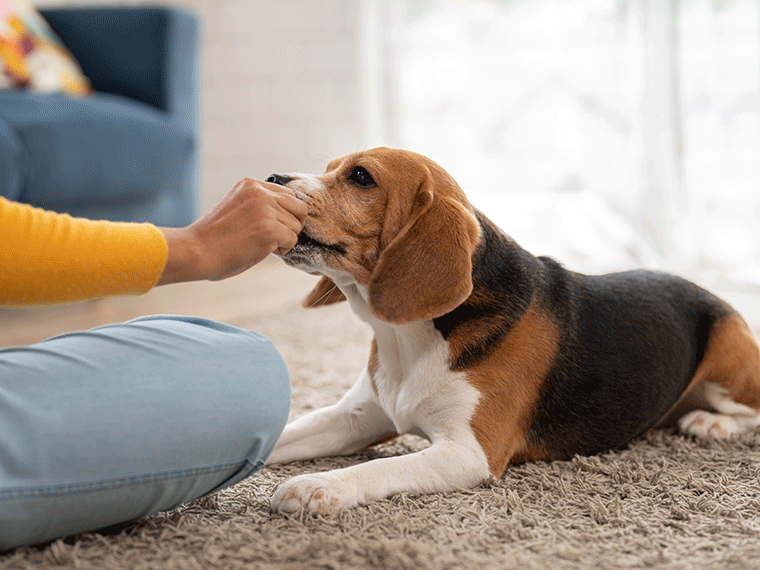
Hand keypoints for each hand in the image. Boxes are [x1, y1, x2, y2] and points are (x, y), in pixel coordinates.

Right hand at [156, 178, 306, 284]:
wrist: (196, 251)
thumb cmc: (214, 237)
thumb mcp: (237, 207)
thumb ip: (258, 204)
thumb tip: (287, 214)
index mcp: (251, 184)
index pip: (288, 195)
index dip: (285, 214)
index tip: (271, 226)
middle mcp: (260, 192)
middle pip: (299, 207)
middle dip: (292, 224)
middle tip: (275, 237)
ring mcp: (265, 209)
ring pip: (296, 226)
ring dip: (285, 239)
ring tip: (262, 244)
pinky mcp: (269, 229)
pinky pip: (292, 240)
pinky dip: (283, 249)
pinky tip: (263, 250)